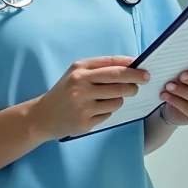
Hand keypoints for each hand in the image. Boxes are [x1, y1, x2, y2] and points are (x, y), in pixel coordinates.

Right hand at [29, 57, 149, 140]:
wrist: (43, 115)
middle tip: (141, 84)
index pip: (113, 65)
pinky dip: (108, 111)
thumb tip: (131, 65)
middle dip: (134, 83)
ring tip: (109, 98)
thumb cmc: (65, 91)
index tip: (145, 70)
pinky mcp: (85, 122)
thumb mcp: (77, 73)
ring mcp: (82, 105)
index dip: (132, 68)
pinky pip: (108, 114)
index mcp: (80, 69)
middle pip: (118, 82)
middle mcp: (80, 85)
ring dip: (120, 99)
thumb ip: (101, 67)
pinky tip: (95, 110)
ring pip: (117, 100)